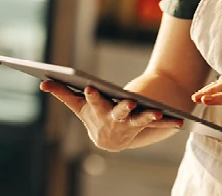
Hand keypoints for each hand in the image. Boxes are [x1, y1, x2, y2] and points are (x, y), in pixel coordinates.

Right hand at [41, 81, 183, 151]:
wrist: (111, 139)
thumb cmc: (94, 116)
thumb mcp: (79, 105)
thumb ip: (62, 93)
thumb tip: (42, 82)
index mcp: (97, 110)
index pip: (92, 101)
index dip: (92, 95)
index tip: (90, 87)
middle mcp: (113, 120)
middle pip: (117, 112)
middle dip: (122, 108)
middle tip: (129, 102)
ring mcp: (130, 124)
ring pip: (139, 119)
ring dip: (148, 117)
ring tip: (157, 113)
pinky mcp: (144, 126)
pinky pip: (157, 124)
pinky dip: (167, 123)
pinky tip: (178, 122)